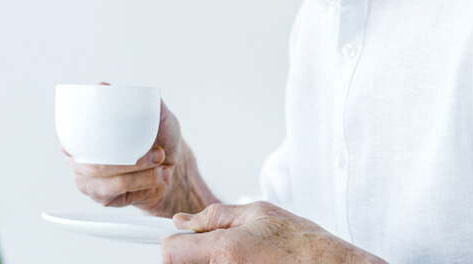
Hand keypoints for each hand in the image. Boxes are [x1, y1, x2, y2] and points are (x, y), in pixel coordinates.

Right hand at [62, 81, 184, 214]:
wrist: (173, 164)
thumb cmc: (159, 136)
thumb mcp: (154, 114)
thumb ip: (136, 99)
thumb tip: (104, 86)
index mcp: (84, 134)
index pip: (72, 134)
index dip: (84, 133)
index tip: (110, 131)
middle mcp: (81, 159)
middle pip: (94, 164)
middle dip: (130, 160)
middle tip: (157, 152)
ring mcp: (89, 182)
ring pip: (111, 181)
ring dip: (140, 173)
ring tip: (161, 163)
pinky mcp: (103, 198)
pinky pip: (120, 193)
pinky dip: (143, 184)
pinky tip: (158, 177)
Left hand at [161, 201, 384, 263]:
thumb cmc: (302, 243)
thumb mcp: (259, 213)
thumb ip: (215, 215)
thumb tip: (183, 221)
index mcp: (226, 251)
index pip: (170, 251)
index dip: (175, 244)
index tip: (183, 242)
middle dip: (194, 257)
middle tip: (222, 251)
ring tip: (242, 259)